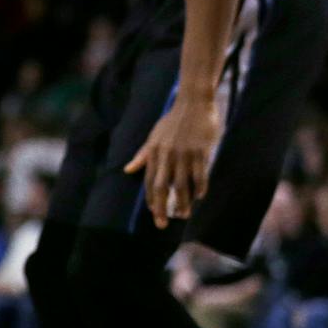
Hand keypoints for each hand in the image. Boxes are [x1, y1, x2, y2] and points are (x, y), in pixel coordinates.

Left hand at [124, 96, 220, 228]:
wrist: (193, 103)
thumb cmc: (173, 121)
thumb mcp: (153, 136)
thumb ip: (142, 155)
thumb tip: (127, 170)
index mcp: (154, 153)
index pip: (149, 181)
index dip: (150, 199)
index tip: (154, 213)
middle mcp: (166, 155)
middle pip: (161, 187)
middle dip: (161, 207)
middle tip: (162, 224)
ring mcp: (184, 154)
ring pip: (181, 184)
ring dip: (182, 202)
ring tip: (184, 215)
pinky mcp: (200, 152)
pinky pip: (200, 175)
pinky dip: (199, 188)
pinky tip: (199, 197)